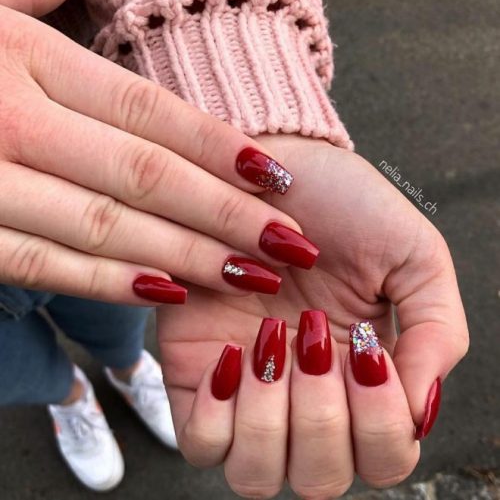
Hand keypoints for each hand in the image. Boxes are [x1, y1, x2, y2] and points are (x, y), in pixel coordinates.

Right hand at [0, 0, 313, 304]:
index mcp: (24, 54)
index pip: (151, 109)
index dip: (221, 148)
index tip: (280, 180)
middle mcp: (9, 114)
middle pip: (146, 174)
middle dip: (226, 214)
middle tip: (290, 244)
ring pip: (105, 226)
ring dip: (186, 257)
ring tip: (249, 274)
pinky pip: (43, 263)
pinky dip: (109, 283)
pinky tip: (169, 293)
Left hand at [158, 134, 468, 497]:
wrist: (270, 165)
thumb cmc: (344, 205)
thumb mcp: (413, 257)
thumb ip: (435, 333)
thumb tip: (419, 410)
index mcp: (364, 379)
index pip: (384, 459)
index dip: (380, 423)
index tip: (362, 343)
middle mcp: (306, 397)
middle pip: (319, 479)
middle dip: (323, 415)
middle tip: (314, 332)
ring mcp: (248, 392)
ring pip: (256, 475)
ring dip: (271, 416)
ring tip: (273, 337)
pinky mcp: (195, 375)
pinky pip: (199, 443)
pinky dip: (218, 415)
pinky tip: (232, 352)